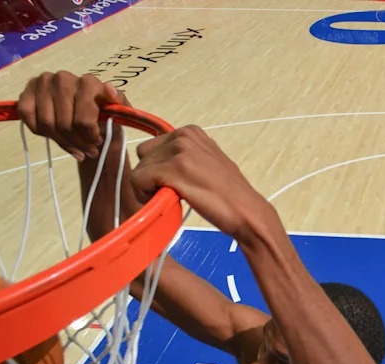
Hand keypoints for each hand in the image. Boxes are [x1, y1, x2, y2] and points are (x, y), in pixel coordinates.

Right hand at [17, 70, 129, 160]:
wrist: (85, 110)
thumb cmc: (102, 112)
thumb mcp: (118, 110)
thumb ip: (120, 102)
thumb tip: (109, 90)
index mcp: (88, 81)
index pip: (83, 120)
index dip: (90, 137)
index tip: (97, 142)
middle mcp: (63, 78)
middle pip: (64, 125)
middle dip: (78, 143)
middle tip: (87, 152)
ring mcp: (42, 83)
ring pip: (47, 125)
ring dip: (62, 143)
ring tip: (75, 149)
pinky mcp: (26, 92)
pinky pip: (29, 120)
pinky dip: (41, 133)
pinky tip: (54, 137)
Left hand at [131, 127, 273, 239]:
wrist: (246, 211)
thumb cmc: (229, 195)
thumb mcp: (208, 162)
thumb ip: (186, 156)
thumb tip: (162, 164)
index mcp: (191, 132)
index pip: (153, 146)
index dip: (157, 167)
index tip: (171, 183)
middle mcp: (183, 136)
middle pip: (144, 156)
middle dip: (151, 175)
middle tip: (168, 193)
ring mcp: (178, 152)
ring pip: (139, 169)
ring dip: (148, 188)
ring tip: (169, 200)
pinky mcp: (172, 170)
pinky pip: (138, 181)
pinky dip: (145, 196)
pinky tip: (164, 203)